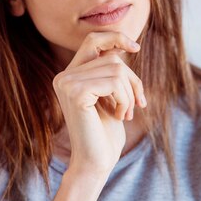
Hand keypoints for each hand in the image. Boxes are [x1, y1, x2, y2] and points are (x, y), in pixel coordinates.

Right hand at [52, 31, 145, 180]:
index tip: (136, 47)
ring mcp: (67, 83)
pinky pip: (114, 82)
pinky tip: (120, 116)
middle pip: (112, 57)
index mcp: (69, 76)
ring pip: (117, 69)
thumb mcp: (110, 96)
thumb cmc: (105, 134)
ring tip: (126, 114)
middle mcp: (63, 76)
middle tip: (138, 104)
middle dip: (132, 80)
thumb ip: (111, 73)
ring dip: (130, 93)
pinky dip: (125, 99)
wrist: (96, 163)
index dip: (115, 38)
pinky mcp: (76, 93)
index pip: (92, 41)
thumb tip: (124, 46)